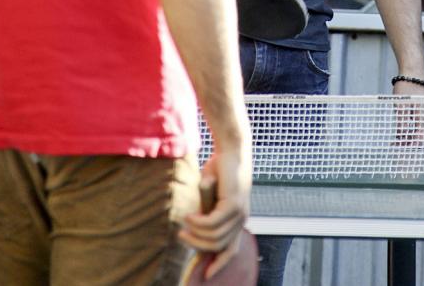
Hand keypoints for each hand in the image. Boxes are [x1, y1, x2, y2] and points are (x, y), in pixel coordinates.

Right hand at [179, 148, 251, 278]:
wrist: (231, 150)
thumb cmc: (220, 170)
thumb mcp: (212, 195)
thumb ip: (206, 211)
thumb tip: (194, 228)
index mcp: (238, 220)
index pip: (231, 250)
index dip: (219, 264)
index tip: (206, 275)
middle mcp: (242, 220)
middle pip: (218, 246)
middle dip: (198, 246)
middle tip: (181, 237)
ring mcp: (239, 213)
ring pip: (214, 236)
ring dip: (195, 234)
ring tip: (183, 225)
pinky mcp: (233, 205)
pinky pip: (212, 223)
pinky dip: (198, 223)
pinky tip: (189, 217)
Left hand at [392, 77, 423, 146]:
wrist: (413, 73)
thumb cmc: (407, 87)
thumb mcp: (401, 105)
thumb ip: (401, 122)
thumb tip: (400, 137)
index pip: (421, 140)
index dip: (411, 148)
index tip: (401, 151)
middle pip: (420, 138)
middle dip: (408, 144)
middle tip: (394, 147)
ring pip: (418, 132)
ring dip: (408, 138)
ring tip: (394, 142)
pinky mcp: (423, 113)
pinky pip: (418, 126)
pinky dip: (410, 130)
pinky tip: (400, 132)